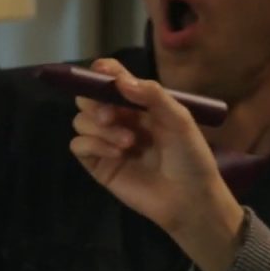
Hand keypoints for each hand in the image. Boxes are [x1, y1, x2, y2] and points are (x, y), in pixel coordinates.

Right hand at [69, 58, 245, 270]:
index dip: (103, 72)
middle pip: (88, 97)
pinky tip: (117, 154)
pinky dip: (93, 144)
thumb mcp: (180, 119)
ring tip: (128, 143)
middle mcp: (120, 119)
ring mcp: (107, 142)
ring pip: (80, 120)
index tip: (101, 73)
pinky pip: (78, 145)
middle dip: (94, 101)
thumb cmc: (190, 157)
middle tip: (111, 115)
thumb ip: (152, 95)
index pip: (113, 79)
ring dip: (100, 128)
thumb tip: (120, 81)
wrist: (190, 199)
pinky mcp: (99, 165)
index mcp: (139, 104)